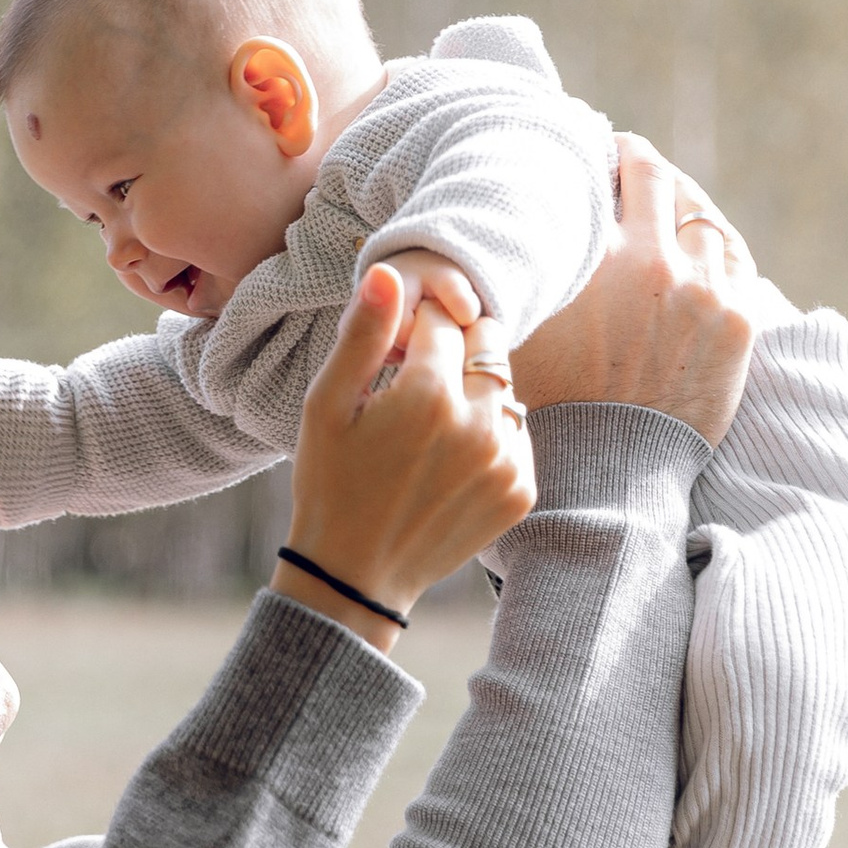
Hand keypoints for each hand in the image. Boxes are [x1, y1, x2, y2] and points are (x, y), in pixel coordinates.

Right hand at [272, 265, 536, 651]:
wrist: (356, 575)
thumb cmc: (330, 483)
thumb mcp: (327, 405)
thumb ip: (364, 334)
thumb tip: (390, 273)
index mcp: (429, 396)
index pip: (443, 321)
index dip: (413, 332)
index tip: (392, 361)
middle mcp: (480, 425)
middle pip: (488, 346)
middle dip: (456, 351)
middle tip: (416, 388)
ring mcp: (507, 461)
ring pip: (505, 389)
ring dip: (473, 394)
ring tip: (429, 432)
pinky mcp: (521, 490)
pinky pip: (516, 434)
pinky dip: (489, 436)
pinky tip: (448, 462)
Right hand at [511, 138, 755, 443]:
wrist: (613, 469)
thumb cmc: (555, 405)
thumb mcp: (520, 331)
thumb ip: (521, 277)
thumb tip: (508, 238)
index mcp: (596, 262)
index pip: (603, 179)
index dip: (599, 158)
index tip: (594, 151)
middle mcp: (653, 265)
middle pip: (657, 178)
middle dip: (641, 161)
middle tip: (628, 157)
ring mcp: (703, 291)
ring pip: (702, 216)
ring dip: (682, 203)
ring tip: (668, 201)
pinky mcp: (738, 321)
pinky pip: (734, 257)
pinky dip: (715, 243)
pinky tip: (702, 241)